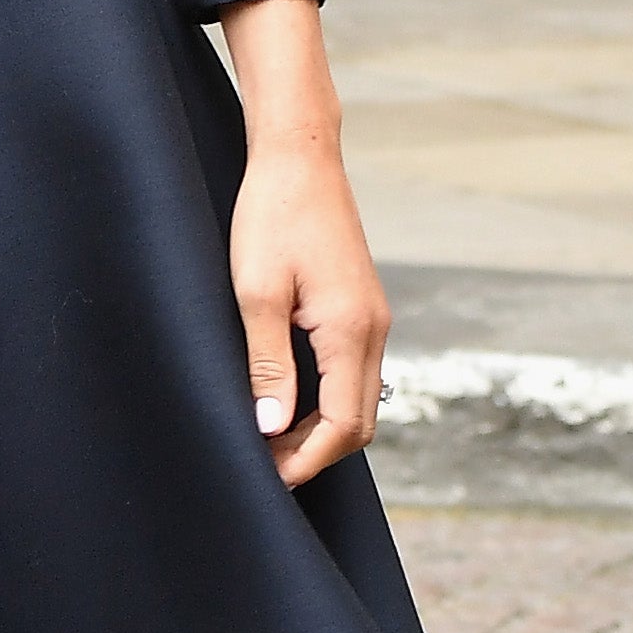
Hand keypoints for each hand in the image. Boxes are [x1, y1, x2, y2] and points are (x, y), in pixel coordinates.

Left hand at [229, 138, 390, 487]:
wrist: (299, 155)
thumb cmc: (272, 215)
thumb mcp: (257, 292)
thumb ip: (268, 364)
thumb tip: (270, 428)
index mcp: (351, 331)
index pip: (341, 427)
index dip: (306, 460)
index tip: (268, 477)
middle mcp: (374, 330)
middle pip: (359, 422)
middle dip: (316, 452)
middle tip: (267, 465)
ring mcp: (373, 317)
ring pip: (358, 397)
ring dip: (322, 426)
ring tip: (272, 437)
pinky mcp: (362, 305)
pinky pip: (354, 370)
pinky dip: (328, 396)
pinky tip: (291, 396)